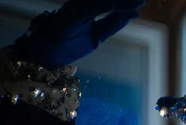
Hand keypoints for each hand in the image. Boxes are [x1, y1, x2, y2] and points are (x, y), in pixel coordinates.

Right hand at [11, 0, 143, 67]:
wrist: (44, 57)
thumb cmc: (68, 44)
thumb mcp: (96, 35)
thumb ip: (112, 24)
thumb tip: (133, 13)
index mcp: (86, 8)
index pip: (109, 3)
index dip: (126, 2)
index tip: (142, 0)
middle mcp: (79, 6)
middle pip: (104, 0)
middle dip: (123, 0)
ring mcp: (71, 11)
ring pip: (96, 2)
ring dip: (116, 1)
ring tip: (136, 0)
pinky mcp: (66, 19)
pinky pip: (84, 11)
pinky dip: (99, 7)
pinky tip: (113, 5)